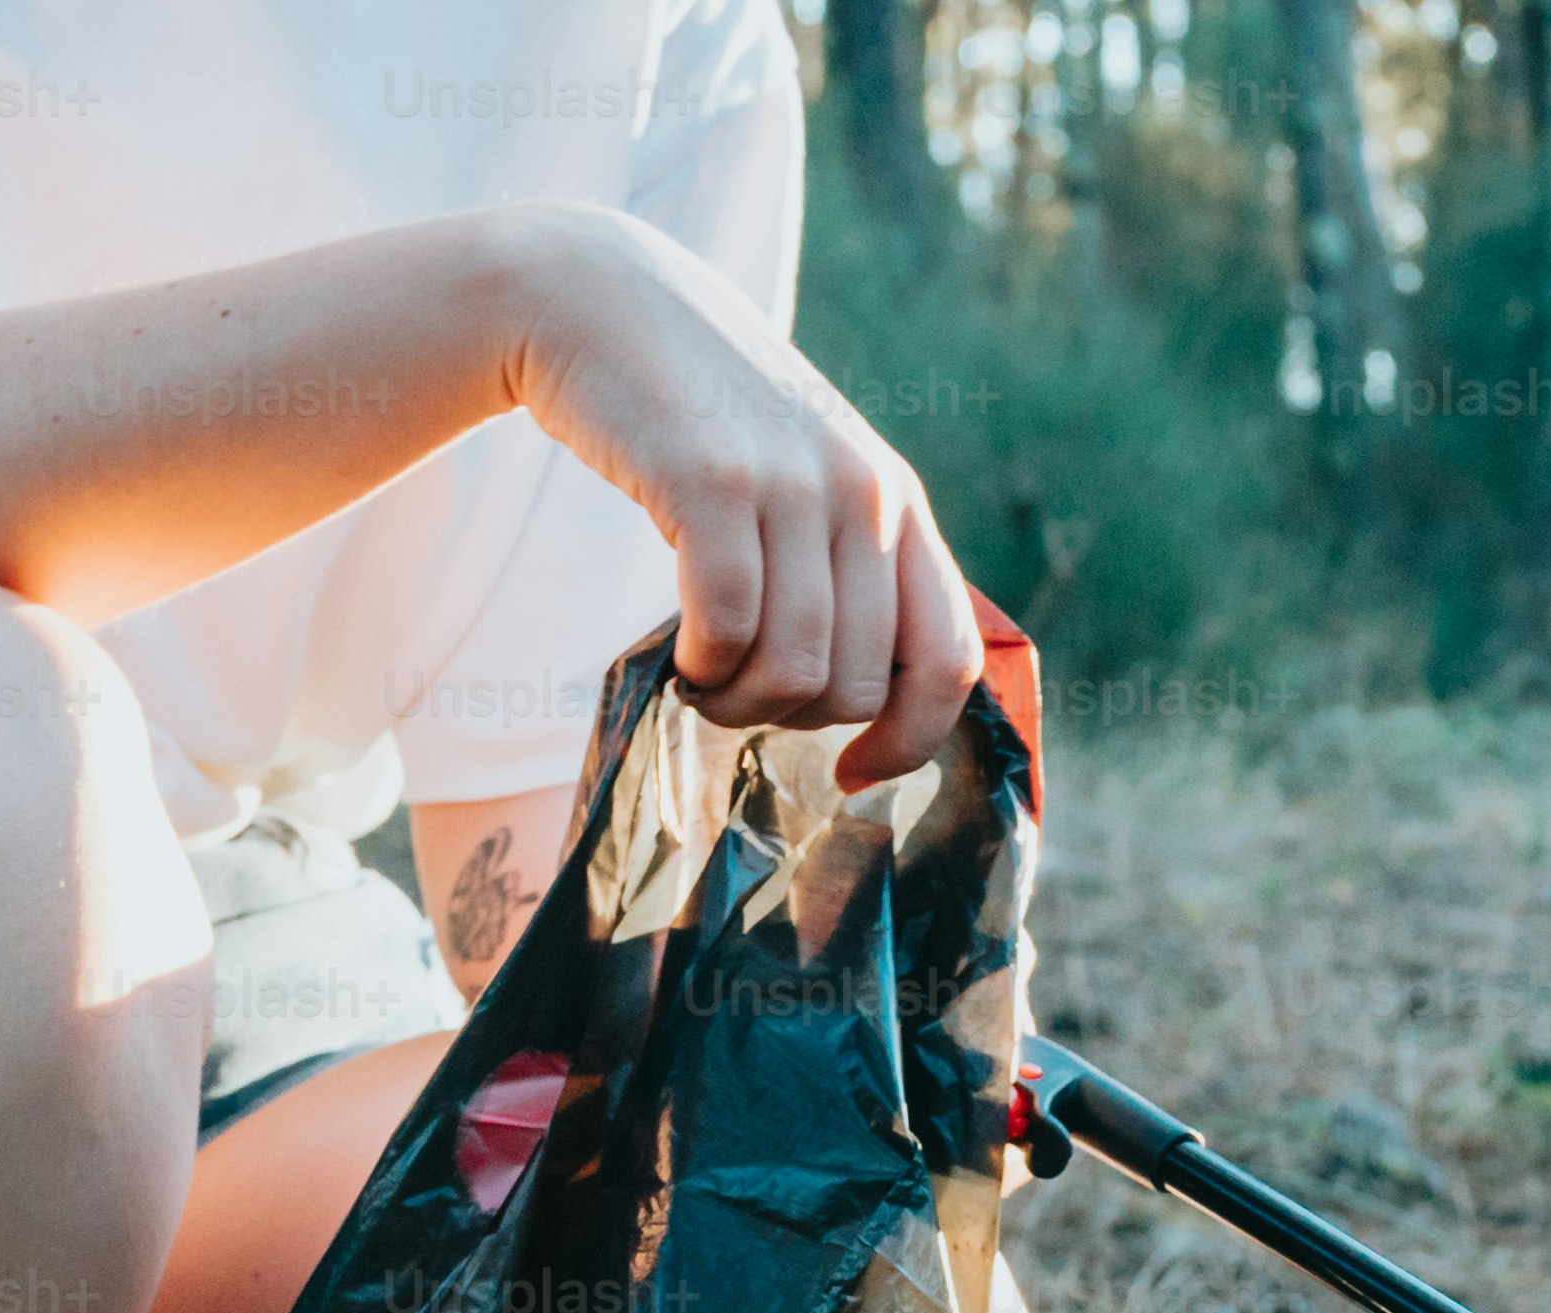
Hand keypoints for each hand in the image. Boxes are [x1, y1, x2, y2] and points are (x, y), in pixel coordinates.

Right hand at [475, 208, 982, 785]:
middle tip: (734, 692)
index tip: (851, 773)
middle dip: (790, 719)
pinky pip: (727, 627)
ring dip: (738, 703)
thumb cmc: (696, 415)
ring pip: (795, 670)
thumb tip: (861, 699)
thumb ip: (841, 563)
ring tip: (701, 677)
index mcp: (896, 503)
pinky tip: (677, 657)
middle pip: (857, 686)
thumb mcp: (799, 476)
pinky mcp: (714, 481)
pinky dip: (701, 668)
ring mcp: (793, 484)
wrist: (599, 301)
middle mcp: (863, 493)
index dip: (910, 740)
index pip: (950, 659)